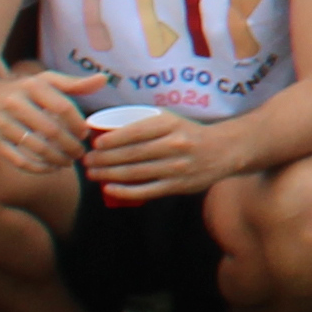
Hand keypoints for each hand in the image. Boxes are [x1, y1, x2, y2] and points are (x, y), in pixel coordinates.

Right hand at [0, 68, 91, 173]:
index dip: (77, 124)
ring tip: (67, 162)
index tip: (84, 134)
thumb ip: (74, 83)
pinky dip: (38, 167)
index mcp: (32, 86)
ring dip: (57, 159)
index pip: (63, 107)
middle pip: (52, 130)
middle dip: (70, 146)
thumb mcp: (44, 80)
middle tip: (79, 154)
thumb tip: (104, 80)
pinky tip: (49, 168)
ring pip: (36, 147)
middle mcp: (15, 102)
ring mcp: (1, 122)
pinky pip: (18, 159)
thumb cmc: (19, 88)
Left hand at [81, 106, 240, 201]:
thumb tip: (106, 131)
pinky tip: (109, 189)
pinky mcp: (178, 185)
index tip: (95, 143)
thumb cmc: (188, 134)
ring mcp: (176, 167)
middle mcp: (174, 145)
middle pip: (131, 153)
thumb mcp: (171, 120)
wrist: (224, 150)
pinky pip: (146, 190)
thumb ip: (144, 124)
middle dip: (104, 158)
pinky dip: (125, 191)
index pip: (135, 131)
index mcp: (171, 124)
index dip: (112, 139)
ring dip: (109, 174)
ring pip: (135, 172)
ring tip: (92, 173)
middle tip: (87, 160)